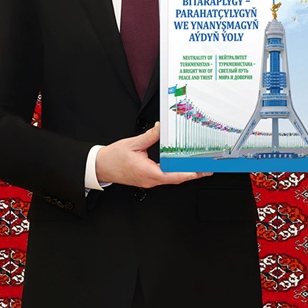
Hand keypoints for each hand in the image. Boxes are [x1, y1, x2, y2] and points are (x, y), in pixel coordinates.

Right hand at [95, 122, 211, 187]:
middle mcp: (150, 179)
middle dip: (192, 173)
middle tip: (207, 168)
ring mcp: (149, 181)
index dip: (189, 173)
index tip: (201, 170)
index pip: (173, 175)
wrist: (101, 167)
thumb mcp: (133, 143)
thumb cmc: (113, 158)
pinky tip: (180, 165)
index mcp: (148, 172)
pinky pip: (164, 176)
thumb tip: (161, 127)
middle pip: (176, 178)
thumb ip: (150, 135)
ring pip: (171, 178)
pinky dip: (174, 171)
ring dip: (184, 172)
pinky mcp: (147, 178)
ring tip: (197, 165)